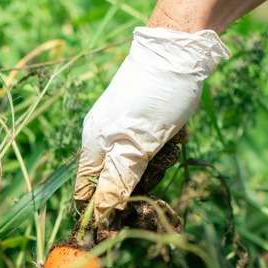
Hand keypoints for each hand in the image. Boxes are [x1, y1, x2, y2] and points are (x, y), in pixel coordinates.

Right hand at [74, 26, 229, 222]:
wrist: (181, 47)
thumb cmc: (157, 97)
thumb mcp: (137, 146)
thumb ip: (117, 181)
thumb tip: (100, 215)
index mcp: (93, 145)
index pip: (86, 193)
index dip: (102, 210)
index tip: (127, 219)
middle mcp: (104, 137)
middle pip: (115, 180)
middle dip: (139, 183)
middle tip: (159, 168)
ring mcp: (124, 126)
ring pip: (138, 164)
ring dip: (159, 162)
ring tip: (171, 142)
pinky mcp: (145, 118)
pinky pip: (155, 145)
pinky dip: (169, 144)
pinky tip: (179, 131)